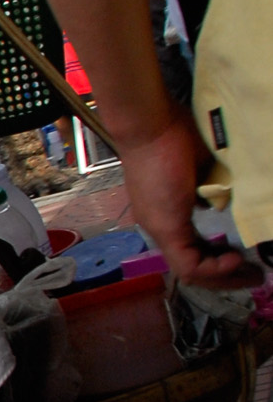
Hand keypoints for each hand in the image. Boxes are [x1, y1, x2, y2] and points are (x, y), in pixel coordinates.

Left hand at [116, 111, 254, 287]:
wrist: (149, 123)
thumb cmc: (173, 134)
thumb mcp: (199, 169)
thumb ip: (207, 191)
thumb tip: (218, 203)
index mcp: (166, 213)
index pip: (192, 250)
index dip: (219, 260)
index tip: (243, 258)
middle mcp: (160, 226)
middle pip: (192, 267)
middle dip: (225, 277)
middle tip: (253, 277)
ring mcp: (160, 228)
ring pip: (190, 270)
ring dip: (223, 276)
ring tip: (250, 275)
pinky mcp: (165, 226)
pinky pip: (188, 264)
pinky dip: (214, 267)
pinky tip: (234, 260)